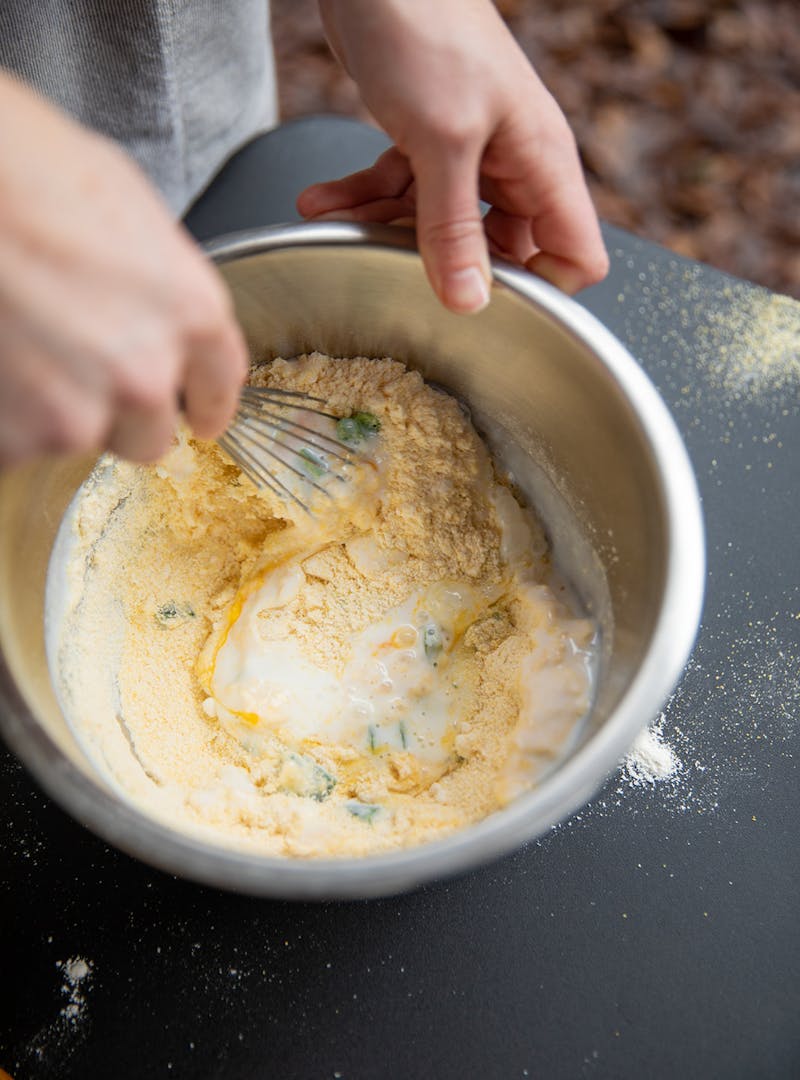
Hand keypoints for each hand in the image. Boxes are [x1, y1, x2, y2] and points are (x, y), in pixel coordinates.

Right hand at [0, 73, 247, 464]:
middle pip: (150, 435)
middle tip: (75, 367)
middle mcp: (146, 375)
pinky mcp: (20, 438)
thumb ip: (159, 284)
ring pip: (78, 440)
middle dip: (119, 413)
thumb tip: (156, 307)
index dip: (204, 403)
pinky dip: (5, 421)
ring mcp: (79, 414)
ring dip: (51, 412)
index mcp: (190, 314)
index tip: (198, 416)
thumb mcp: (125, 208)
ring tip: (18, 346)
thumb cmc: (25, 172)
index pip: (218, 387)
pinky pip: (19, 447)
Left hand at [298, 0, 607, 312]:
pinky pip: (400, 190)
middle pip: (499, 249)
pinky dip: (361, 197)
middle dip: (448, 265)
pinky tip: (322, 201)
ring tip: (341, 222)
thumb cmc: (427, 26)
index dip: (541, 288)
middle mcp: (512, 163)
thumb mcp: (443, 141)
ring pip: (438, 224)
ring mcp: (468, 152)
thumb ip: (455, 228)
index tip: (489, 302)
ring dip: (386, 228)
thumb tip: (471, 302)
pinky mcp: (425, 140)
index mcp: (541, 163)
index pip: (576, 254)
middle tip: (403, 269)